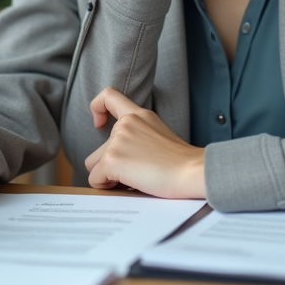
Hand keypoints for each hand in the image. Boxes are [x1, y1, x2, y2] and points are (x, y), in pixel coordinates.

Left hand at [84, 87, 205, 198]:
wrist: (192, 171)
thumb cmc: (182, 163)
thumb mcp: (160, 135)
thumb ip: (139, 136)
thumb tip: (125, 158)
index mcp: (139, 115)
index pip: (109, 96)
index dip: (97, 108)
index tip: (100, 124)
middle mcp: (125, 124)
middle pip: (98, 149)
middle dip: (110, 165)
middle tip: (135, 172)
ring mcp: (117, 141)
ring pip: (93, 165)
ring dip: (108, 176)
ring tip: (133, 179)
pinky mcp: (112, 159)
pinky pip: (95, 179)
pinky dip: (107, 188)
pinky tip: (128, 185)